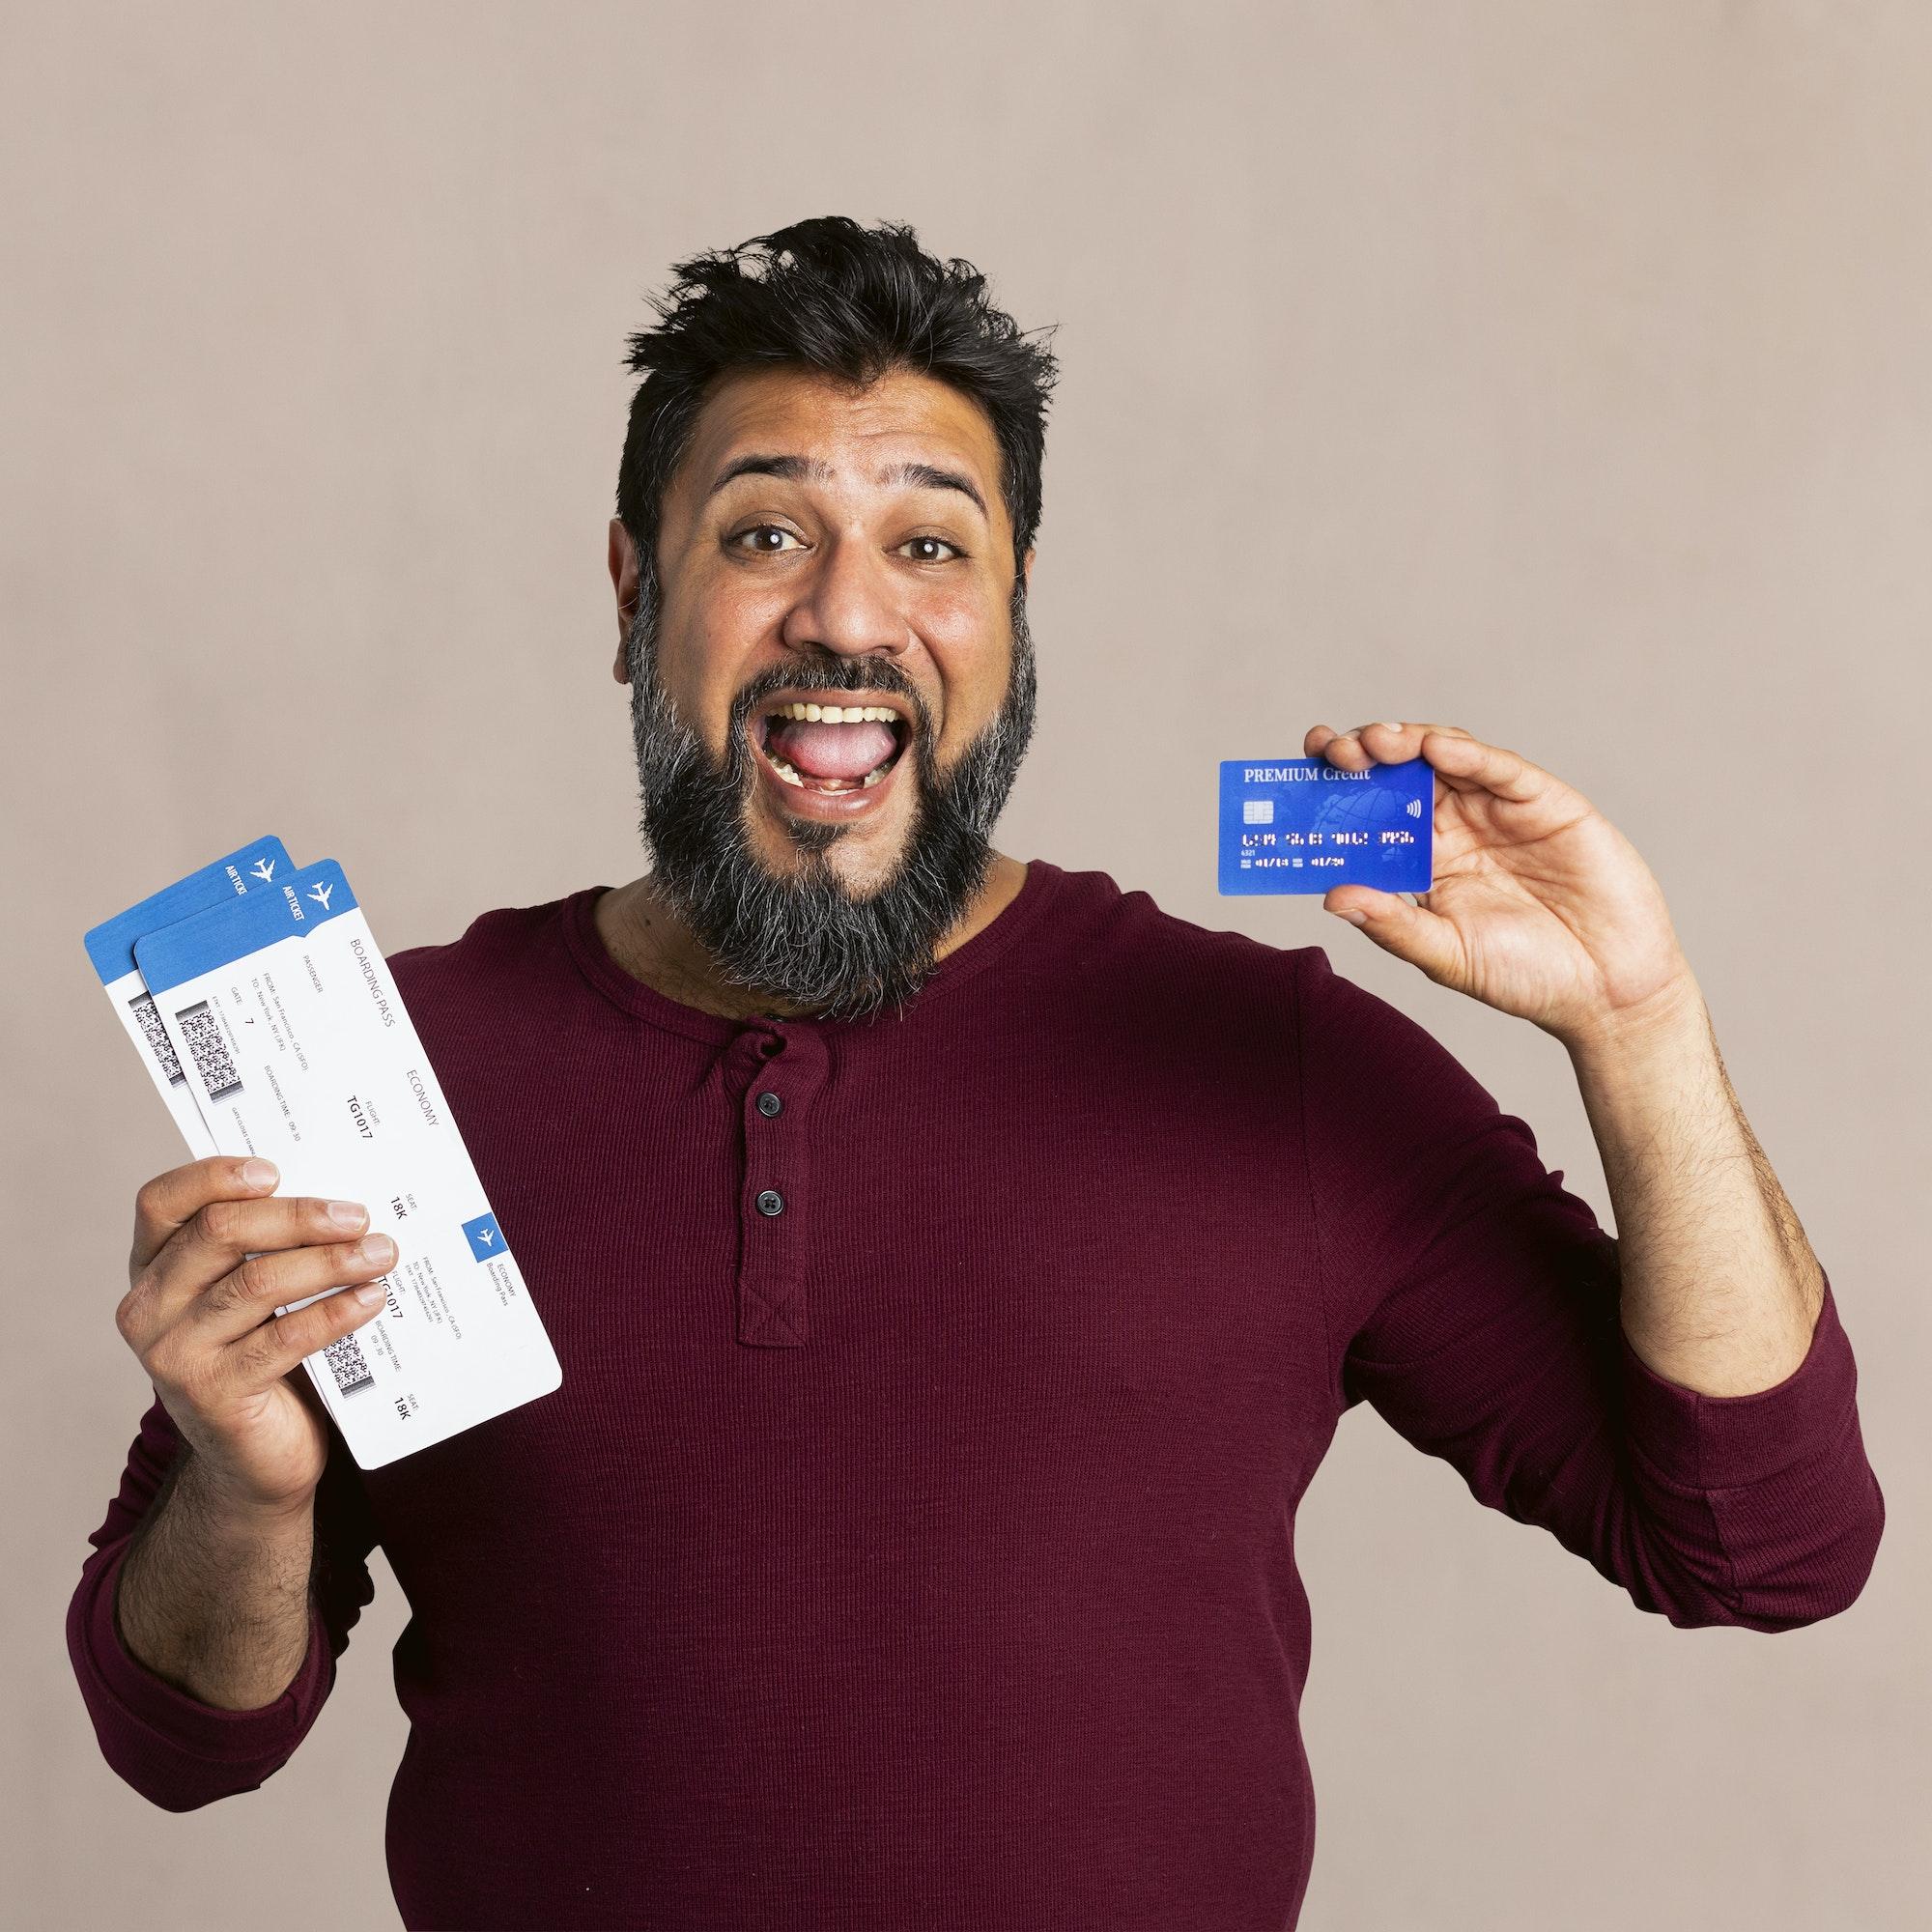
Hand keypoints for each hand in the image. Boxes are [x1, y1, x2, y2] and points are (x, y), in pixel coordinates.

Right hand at [115, 1156, 398, 1516]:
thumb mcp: (249, 1295)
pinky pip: (283, 1339)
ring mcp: (174, 1353)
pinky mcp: (213, 1393)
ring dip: (330, 1262)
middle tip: (359, 1216)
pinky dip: (335, 1313)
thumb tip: (341, 1196)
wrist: (255, 1459)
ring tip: (382, 1253)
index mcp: (152, 1267)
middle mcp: (149, 1307)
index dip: (214, 1177)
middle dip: (298, 1217)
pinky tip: (372, 1299)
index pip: (163, 1202)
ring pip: (257, 1283)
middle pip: (219, 1233)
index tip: (275, 1171)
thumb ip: (266, 1247)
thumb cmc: (260, 1357)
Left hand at [1306, 720, 1702, 1048]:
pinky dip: (1469, 756)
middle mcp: (1458, 827)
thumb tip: (1330, 895)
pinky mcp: (1547, 803)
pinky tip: (1436, 750)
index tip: (1303, 768)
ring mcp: (1500, 811)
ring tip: (1374, 742)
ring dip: (1407, 744)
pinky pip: (1502, 770)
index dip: (1339, 787)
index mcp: (1426, 860)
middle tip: (1334, 752)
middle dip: (1364, 755)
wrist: (1607, 993)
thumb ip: (1393, 924)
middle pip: (1401, 774)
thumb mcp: (1446, 955)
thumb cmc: (1525, 977)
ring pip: (1446, 759)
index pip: (1372, 812)